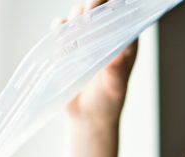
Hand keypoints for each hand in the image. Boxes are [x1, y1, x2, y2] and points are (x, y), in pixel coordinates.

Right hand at [58, 0, 137, 125]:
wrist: (88, 117)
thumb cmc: (108, 103)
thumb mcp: (115, 88)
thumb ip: (116, 71)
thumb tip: (117, 55)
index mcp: (125, 40)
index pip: (122, 12)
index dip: (113, 6)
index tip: (106, 8)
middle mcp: (106, 34)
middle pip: (98, 6)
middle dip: (92, 6)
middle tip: (88, 17)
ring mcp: (87, 37)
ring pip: (79, 12)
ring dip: (76, 18)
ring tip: (76, 38)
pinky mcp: (68, 44)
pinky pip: (61, 27)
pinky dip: (59, 30)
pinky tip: (63, 46)